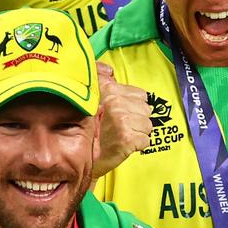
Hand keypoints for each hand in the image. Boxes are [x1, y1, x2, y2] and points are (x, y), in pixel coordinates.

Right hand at [92, 63, 151, 178]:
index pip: (141, 95)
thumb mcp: (91, 98)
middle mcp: (115, 102)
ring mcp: (122, 120)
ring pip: (148, 125)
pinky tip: (124, 144)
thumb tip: (109, 70)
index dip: (134, 106)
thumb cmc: (88, 129)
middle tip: (120, 126)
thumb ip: (101, 79)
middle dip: (137, 119)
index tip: (122, 113)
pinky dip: (137, 145)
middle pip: (146, 110)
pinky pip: (146, 140)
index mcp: (108, 89)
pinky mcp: (127, 138)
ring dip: (137, 133)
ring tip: (121, 135)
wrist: (80, 156)